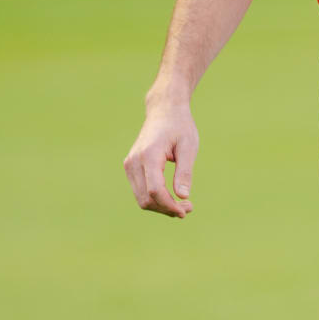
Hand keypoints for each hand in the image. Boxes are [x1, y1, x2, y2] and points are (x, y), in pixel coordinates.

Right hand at [123, 84, 198, 217]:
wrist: (164, 110)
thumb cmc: (180, 126)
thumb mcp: (188, 146)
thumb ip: (185, 172)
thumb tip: (183, 197)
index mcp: (149, 155)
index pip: (156, 190)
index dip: (170, 205)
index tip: (187, 210)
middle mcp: (134, 161)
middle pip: (146, 198)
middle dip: (167, 209)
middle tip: (189, 208)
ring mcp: (130, 164)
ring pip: (141, 198)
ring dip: (161, 206)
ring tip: (182, 205)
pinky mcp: (130, 167)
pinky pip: (140, 191)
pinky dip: (154, 199)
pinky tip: (171, 198)